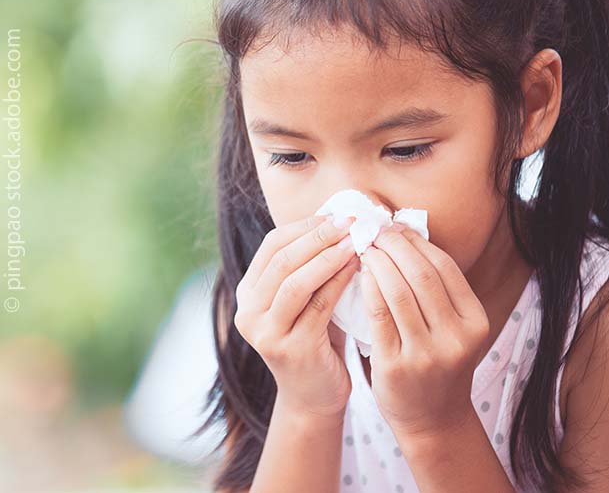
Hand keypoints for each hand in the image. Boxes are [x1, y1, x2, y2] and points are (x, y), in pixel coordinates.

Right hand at [233, 214, 359, 421]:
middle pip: (282, 260)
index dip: (305, 226)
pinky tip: (357, 267)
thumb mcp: (304, 298)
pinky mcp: (290, 349)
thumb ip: (310, 265)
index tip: (336, 214)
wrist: (314, 396)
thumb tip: (337, 219)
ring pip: (296, 282)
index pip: (272, 245)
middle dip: (318, 236)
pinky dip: (339, 282)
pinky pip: (318, 306)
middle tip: (349, 221)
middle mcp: (248, 311)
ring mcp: (266, 332)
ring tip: (354, 240)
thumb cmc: (315, 336)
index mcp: (248, 292)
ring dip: (328, 256)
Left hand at [359, 224, 489, 440]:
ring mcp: (427, 354)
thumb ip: (438, 289)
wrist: (432, 419)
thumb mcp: (453, 327)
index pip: (444, 266)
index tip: (395, 226)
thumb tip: (405, 235)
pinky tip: (359, 272)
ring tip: (364, 246)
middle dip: (394, 245)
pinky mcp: (396, 366)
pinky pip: (378, 314)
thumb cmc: (438, 362)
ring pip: (398, 291)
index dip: (416, 241)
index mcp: (474, 321)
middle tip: (374, 230)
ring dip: (378, 261)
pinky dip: (367, 286)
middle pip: (421, 274)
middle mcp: (456, 337)